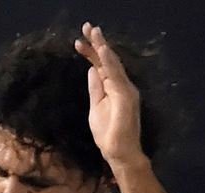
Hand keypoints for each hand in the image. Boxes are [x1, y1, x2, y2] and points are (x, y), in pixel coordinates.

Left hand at [74, 23, 145, 168]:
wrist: (119, 153)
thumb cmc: (108, 134)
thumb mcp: (95, 107)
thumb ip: (95, 88)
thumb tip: (91, 69)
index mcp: (113, 88)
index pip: (101, 66)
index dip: (91, 53)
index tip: (78, 42)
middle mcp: (122, 85)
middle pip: (108, 60)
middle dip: (97, 43)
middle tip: (87, 26)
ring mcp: (126, 90)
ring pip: (113, 64)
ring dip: (103, 47)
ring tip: (93, 33)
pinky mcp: (126, 97)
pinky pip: (117, 76)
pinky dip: (110, 62)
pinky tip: (103, 51)